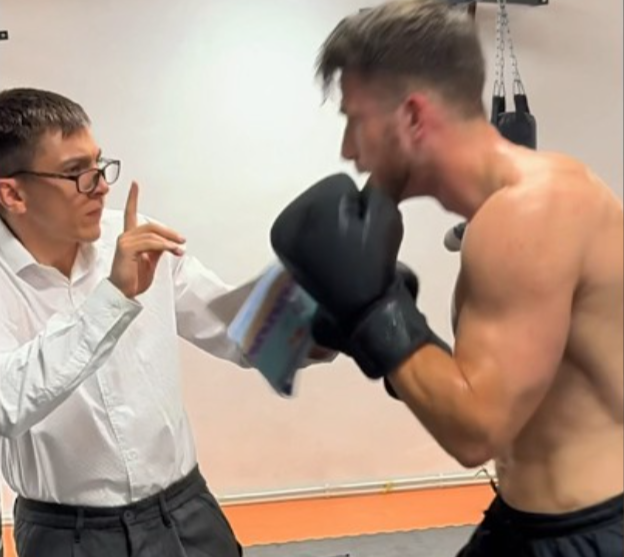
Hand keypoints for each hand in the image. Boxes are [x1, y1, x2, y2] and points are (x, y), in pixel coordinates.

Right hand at [109, 182, 185, 297]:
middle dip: (169, 231)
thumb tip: (168, 242)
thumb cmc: (133, 280)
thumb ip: (157, 249)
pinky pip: (150, 243)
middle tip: (182, 239)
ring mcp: (124, 242)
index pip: (130, 214)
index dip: (132, 198)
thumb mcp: (150, 261)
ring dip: (170, 241)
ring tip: (179, 249)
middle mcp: (125, 237)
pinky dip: (164, 246)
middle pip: (150, 225)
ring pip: (152, 234)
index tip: (135, 184)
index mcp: (130, 238)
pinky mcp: (126, 249)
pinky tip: (173, 251)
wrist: (123, 294)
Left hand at [271, 174, 442, 378]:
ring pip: (316, 213)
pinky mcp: (286, 252)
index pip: (340, 184)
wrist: (362, 309)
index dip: (361, 204)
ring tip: (347, 249)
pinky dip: (321, 235)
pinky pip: (309, 229)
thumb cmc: (374, 262)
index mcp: (306, 208)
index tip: (365, 230)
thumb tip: (359, 190)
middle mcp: (287, 220)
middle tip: (357, 241)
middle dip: (343, 211)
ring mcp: (283, 237)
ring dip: (332, 222)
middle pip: (324, 197)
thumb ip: (373, 190)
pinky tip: (333, 255)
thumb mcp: (385, 215)